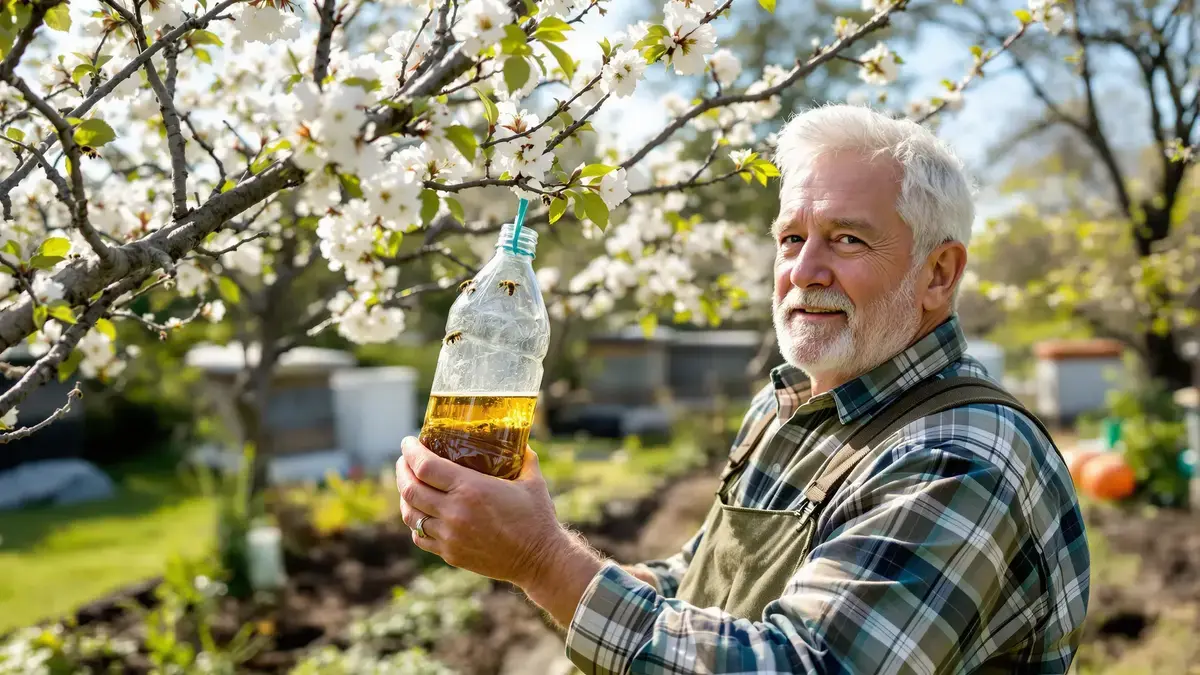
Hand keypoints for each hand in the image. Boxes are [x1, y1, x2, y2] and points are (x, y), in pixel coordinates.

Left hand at [395, 436, 564, 586]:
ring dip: (404, 496)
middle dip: (401, 471)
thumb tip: (519, 439)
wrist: (539, 560)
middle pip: (410, 489)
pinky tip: (420, 513)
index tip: (407, 442)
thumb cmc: (537, 517)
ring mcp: (449, 536)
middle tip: (403, 460)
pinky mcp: (450, 554)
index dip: (411, 452)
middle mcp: (454, 512)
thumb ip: (524, 456)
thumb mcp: (532, 480)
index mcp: (470, 488)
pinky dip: (415, 522)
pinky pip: (421, 536)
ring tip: (407, 484)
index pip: (425, 466)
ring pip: (410, 515)